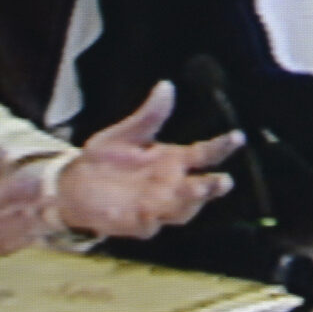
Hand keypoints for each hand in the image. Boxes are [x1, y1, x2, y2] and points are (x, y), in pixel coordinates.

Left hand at [54, 81, 241, 238]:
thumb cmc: (105, 158)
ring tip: (197, 189)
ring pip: (181, 210)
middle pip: (199, 188)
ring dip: (191, 203)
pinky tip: (151, 212)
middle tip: (224, 181)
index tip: (238, 137)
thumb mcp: (125, 133)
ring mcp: (155, 206)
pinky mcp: (136, 224)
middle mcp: (170, 185)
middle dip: (212, 186)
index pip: (204, 154)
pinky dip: (151, 220)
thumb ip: (148, 115)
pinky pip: (148, 225)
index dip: (222, 147)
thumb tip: (166, 86)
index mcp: (172, 160)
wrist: (74, 185)